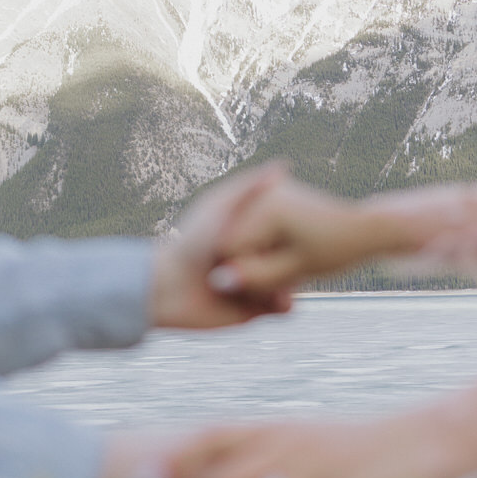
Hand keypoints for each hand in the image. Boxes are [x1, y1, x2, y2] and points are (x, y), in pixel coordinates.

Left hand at [149, 164, 296, 329]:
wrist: (170, 289)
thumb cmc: (192, 243)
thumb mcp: (221, 207)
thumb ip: (249, 188)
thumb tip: (282, 167)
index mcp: (249, 234)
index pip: (285, 231)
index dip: (296, 229)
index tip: (307, 223)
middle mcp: (254, 258)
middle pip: (290, 257)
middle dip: (298, 260)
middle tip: (305, 257)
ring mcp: (256, 284)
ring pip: (289, 283)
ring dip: (292, 284)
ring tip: (289, 284)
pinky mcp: (253, 310)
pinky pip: (279, 308)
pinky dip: (284, 305)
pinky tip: (282, 300)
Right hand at [205, 179, 381, 297]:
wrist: (361, 230)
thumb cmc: (334, 251)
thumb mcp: (297, 271)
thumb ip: (256, 279)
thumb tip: (218, 281)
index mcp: (266, 207)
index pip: (230, 254)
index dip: (249, 278)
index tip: (280, 284)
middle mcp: (259, 192)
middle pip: (231, 244)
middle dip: (250, 267)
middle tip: (283, 283)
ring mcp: (261, 191)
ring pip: (237, 239)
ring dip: (253, 259)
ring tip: (285, 266)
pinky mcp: (265, 197)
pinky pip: (246, 233)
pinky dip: (259, 249)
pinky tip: (279, 256)